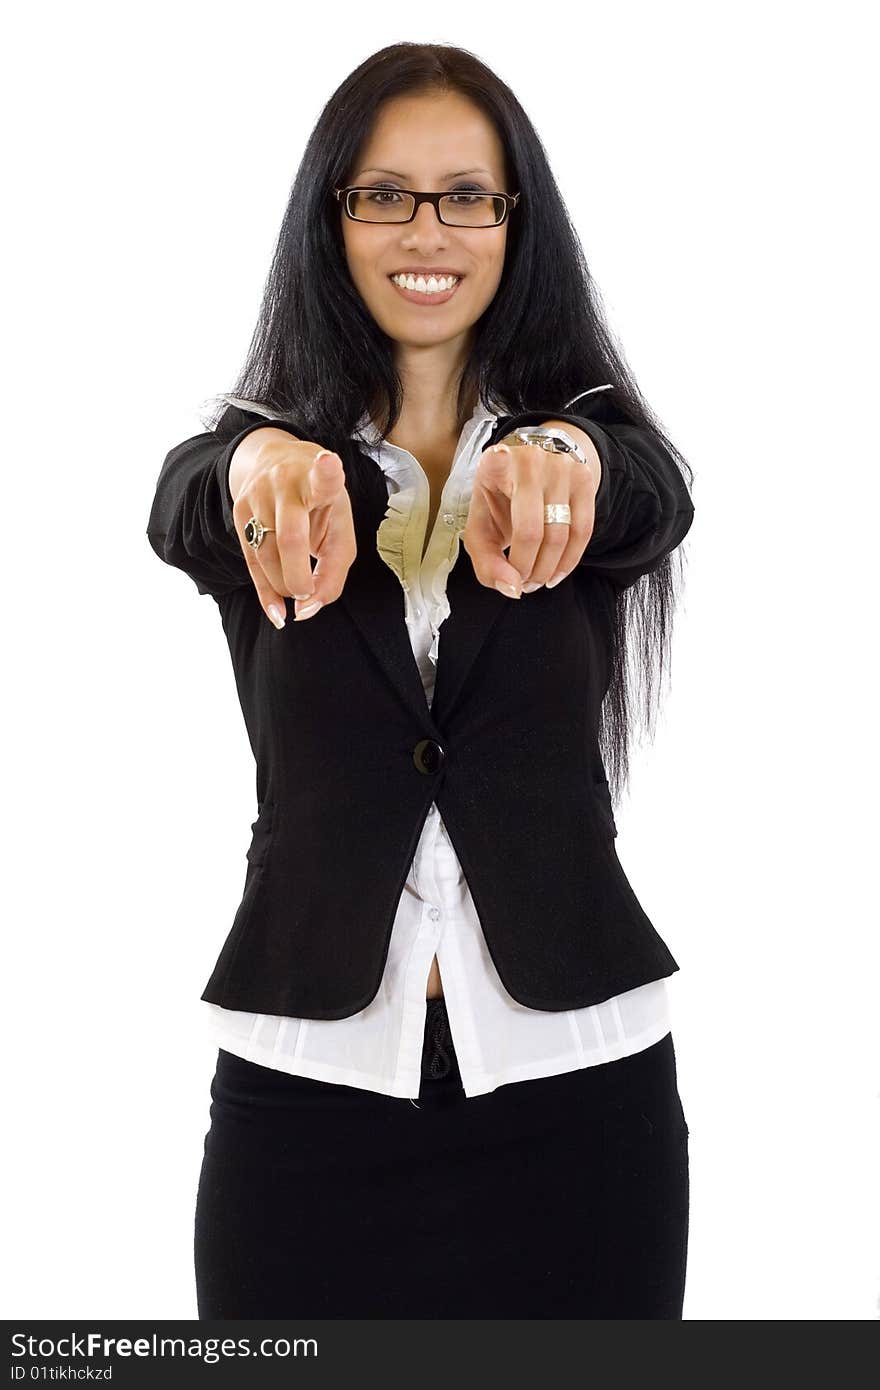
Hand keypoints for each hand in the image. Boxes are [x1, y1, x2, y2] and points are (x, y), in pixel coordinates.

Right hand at [228, 428, 356, 627]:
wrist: (279, 464)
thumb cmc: (320, 506)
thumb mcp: (339, 531)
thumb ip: (332, 574)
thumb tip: (306, 611)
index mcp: (319, 480)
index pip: (323, 476)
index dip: (327, 472)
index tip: (329, 462)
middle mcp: (287, 482)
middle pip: (290, 538)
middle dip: (299, 578)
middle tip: (307, 596)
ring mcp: (258, 493)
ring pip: (267, 554)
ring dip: (284, 585)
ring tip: (298, 590)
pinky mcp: (239, 509)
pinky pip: (250, 560)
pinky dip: (266, 592)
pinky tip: (277, 611)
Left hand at [462, 422, 601, 595]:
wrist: (534, 474)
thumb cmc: (501, 502)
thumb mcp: (482, 527)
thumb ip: (487, 563)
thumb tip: (512, 589)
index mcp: (494, 464)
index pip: (498, 461)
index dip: (498, 460)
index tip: (498, 456)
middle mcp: (530, 459)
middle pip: (532, 530)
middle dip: (527, 569)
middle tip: (521, 584)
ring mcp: (561, 466)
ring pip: (560, 535)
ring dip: (547, 570)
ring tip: (535, 580)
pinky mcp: (584, 477)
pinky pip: (583, 531)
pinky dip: (569, 561)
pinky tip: (555, 573)